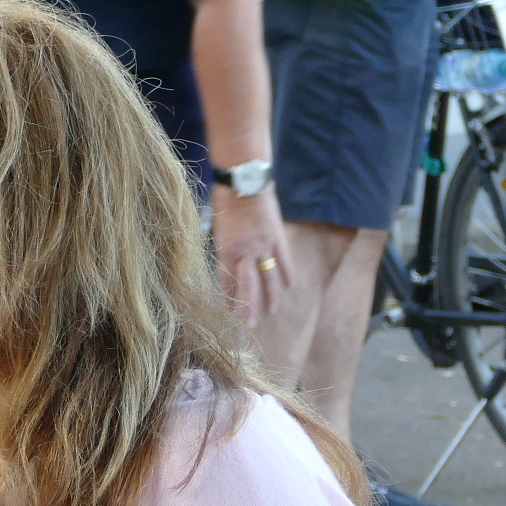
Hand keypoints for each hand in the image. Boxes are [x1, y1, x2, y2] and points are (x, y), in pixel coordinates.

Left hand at [210, 183, 291, 318]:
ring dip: (270, 296)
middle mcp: (245, 253)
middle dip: (248, 307)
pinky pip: (284, 259)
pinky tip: (289, 286)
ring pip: (268, 277)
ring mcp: (263, 246)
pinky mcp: (277, 236)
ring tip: (271, 312)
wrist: (244, 180)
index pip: (227, 282)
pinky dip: (287, 273)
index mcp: (226, 251)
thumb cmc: (225, 202)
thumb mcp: (217, 229)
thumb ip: (223, 249)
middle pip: (248, 286)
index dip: (229, 299)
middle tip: (250, 325)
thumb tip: (227, 266)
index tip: (229, 314)